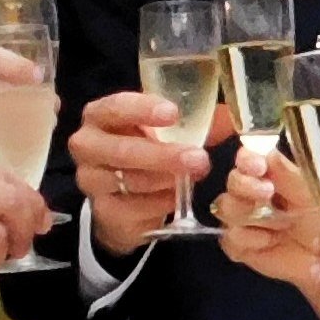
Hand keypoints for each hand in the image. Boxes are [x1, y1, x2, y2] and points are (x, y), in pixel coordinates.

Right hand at [69, 91, 216, 257]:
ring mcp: (91, 181)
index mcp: (99, 116)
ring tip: (194, 176)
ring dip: (168, 181)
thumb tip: (231, 118)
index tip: (173, 113)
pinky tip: (176, 197)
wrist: (120, 196)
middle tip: (199, 159)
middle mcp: (87, 146)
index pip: (115, 107)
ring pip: (132, 182)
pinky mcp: (104, 212)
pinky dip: (162, 203)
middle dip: (164, 156)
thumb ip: (192, 121)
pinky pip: (136, 209)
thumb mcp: (161, 130)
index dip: (143, 109)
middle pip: (122, 150)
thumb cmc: (144, 149)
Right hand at [212, 144, 319, 283]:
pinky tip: (270, 240)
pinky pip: (230, 238)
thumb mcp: (312, 195)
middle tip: (267, 192)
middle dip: (246, 186)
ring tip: (281, 224)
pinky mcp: (237, 245)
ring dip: (251, 215)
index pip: (246, 159)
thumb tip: (270, 156)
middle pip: (232, 182)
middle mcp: (248, 193)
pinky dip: (249, 239)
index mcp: (266, 175)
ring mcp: (239, 219)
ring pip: (226, 208)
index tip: (259, 167)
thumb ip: (291, 176)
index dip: (247, 160)